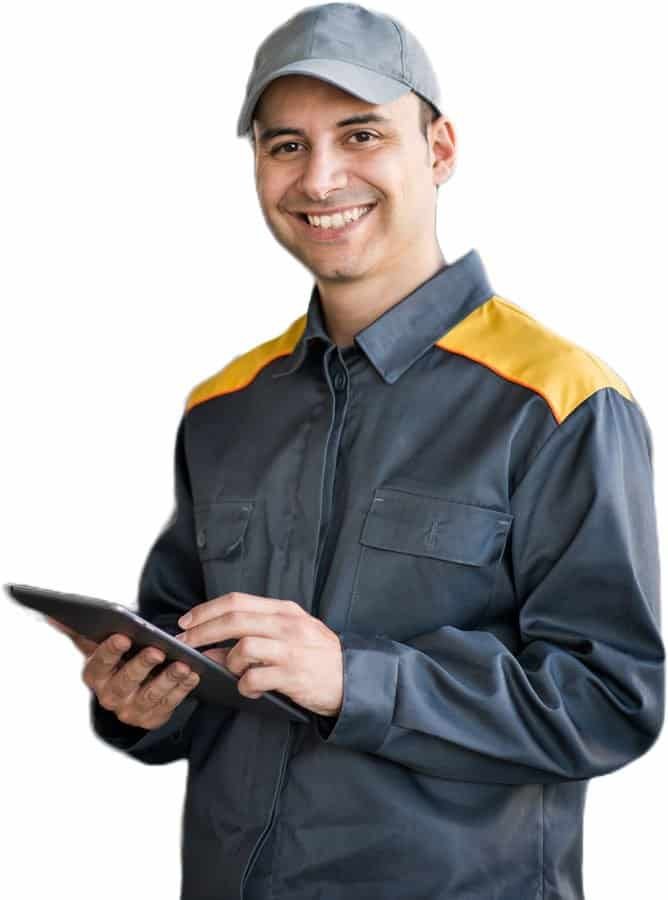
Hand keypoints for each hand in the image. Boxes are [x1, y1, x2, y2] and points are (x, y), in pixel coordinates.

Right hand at [45, 617, 199, 729]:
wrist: (131, 691)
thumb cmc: (117, 660)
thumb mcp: (98, 646)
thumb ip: (80, 631)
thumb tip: (51, 615)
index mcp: (95, 675)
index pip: (99, 664)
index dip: (110, 651)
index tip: (123, 636)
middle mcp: (110, 696)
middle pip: (125, 683)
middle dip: (142, 666)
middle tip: (158, 650)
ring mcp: (132, 710)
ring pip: (150, 696)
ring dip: (168, 679)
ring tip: (184, 664)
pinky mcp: (153, 718)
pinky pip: (170, 705)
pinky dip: (183, 689)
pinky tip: (194, 675)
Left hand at [174, 592, 342, 716]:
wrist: (353, 678)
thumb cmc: (317, 655)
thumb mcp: (291, 634)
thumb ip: (255, 634)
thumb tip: (213, 646)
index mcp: (285, 610)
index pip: (237, 601)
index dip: (206, 610)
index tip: (187, 622)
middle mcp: (287, 625)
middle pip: (234, 619)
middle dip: (203, 632)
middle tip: (186, 644)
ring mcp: (291, 649)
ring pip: (243, 647)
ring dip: (228, 661)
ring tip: (233, 671)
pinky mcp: (293, 675)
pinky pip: (255, 678)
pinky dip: (245, 685)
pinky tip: (249, 689)